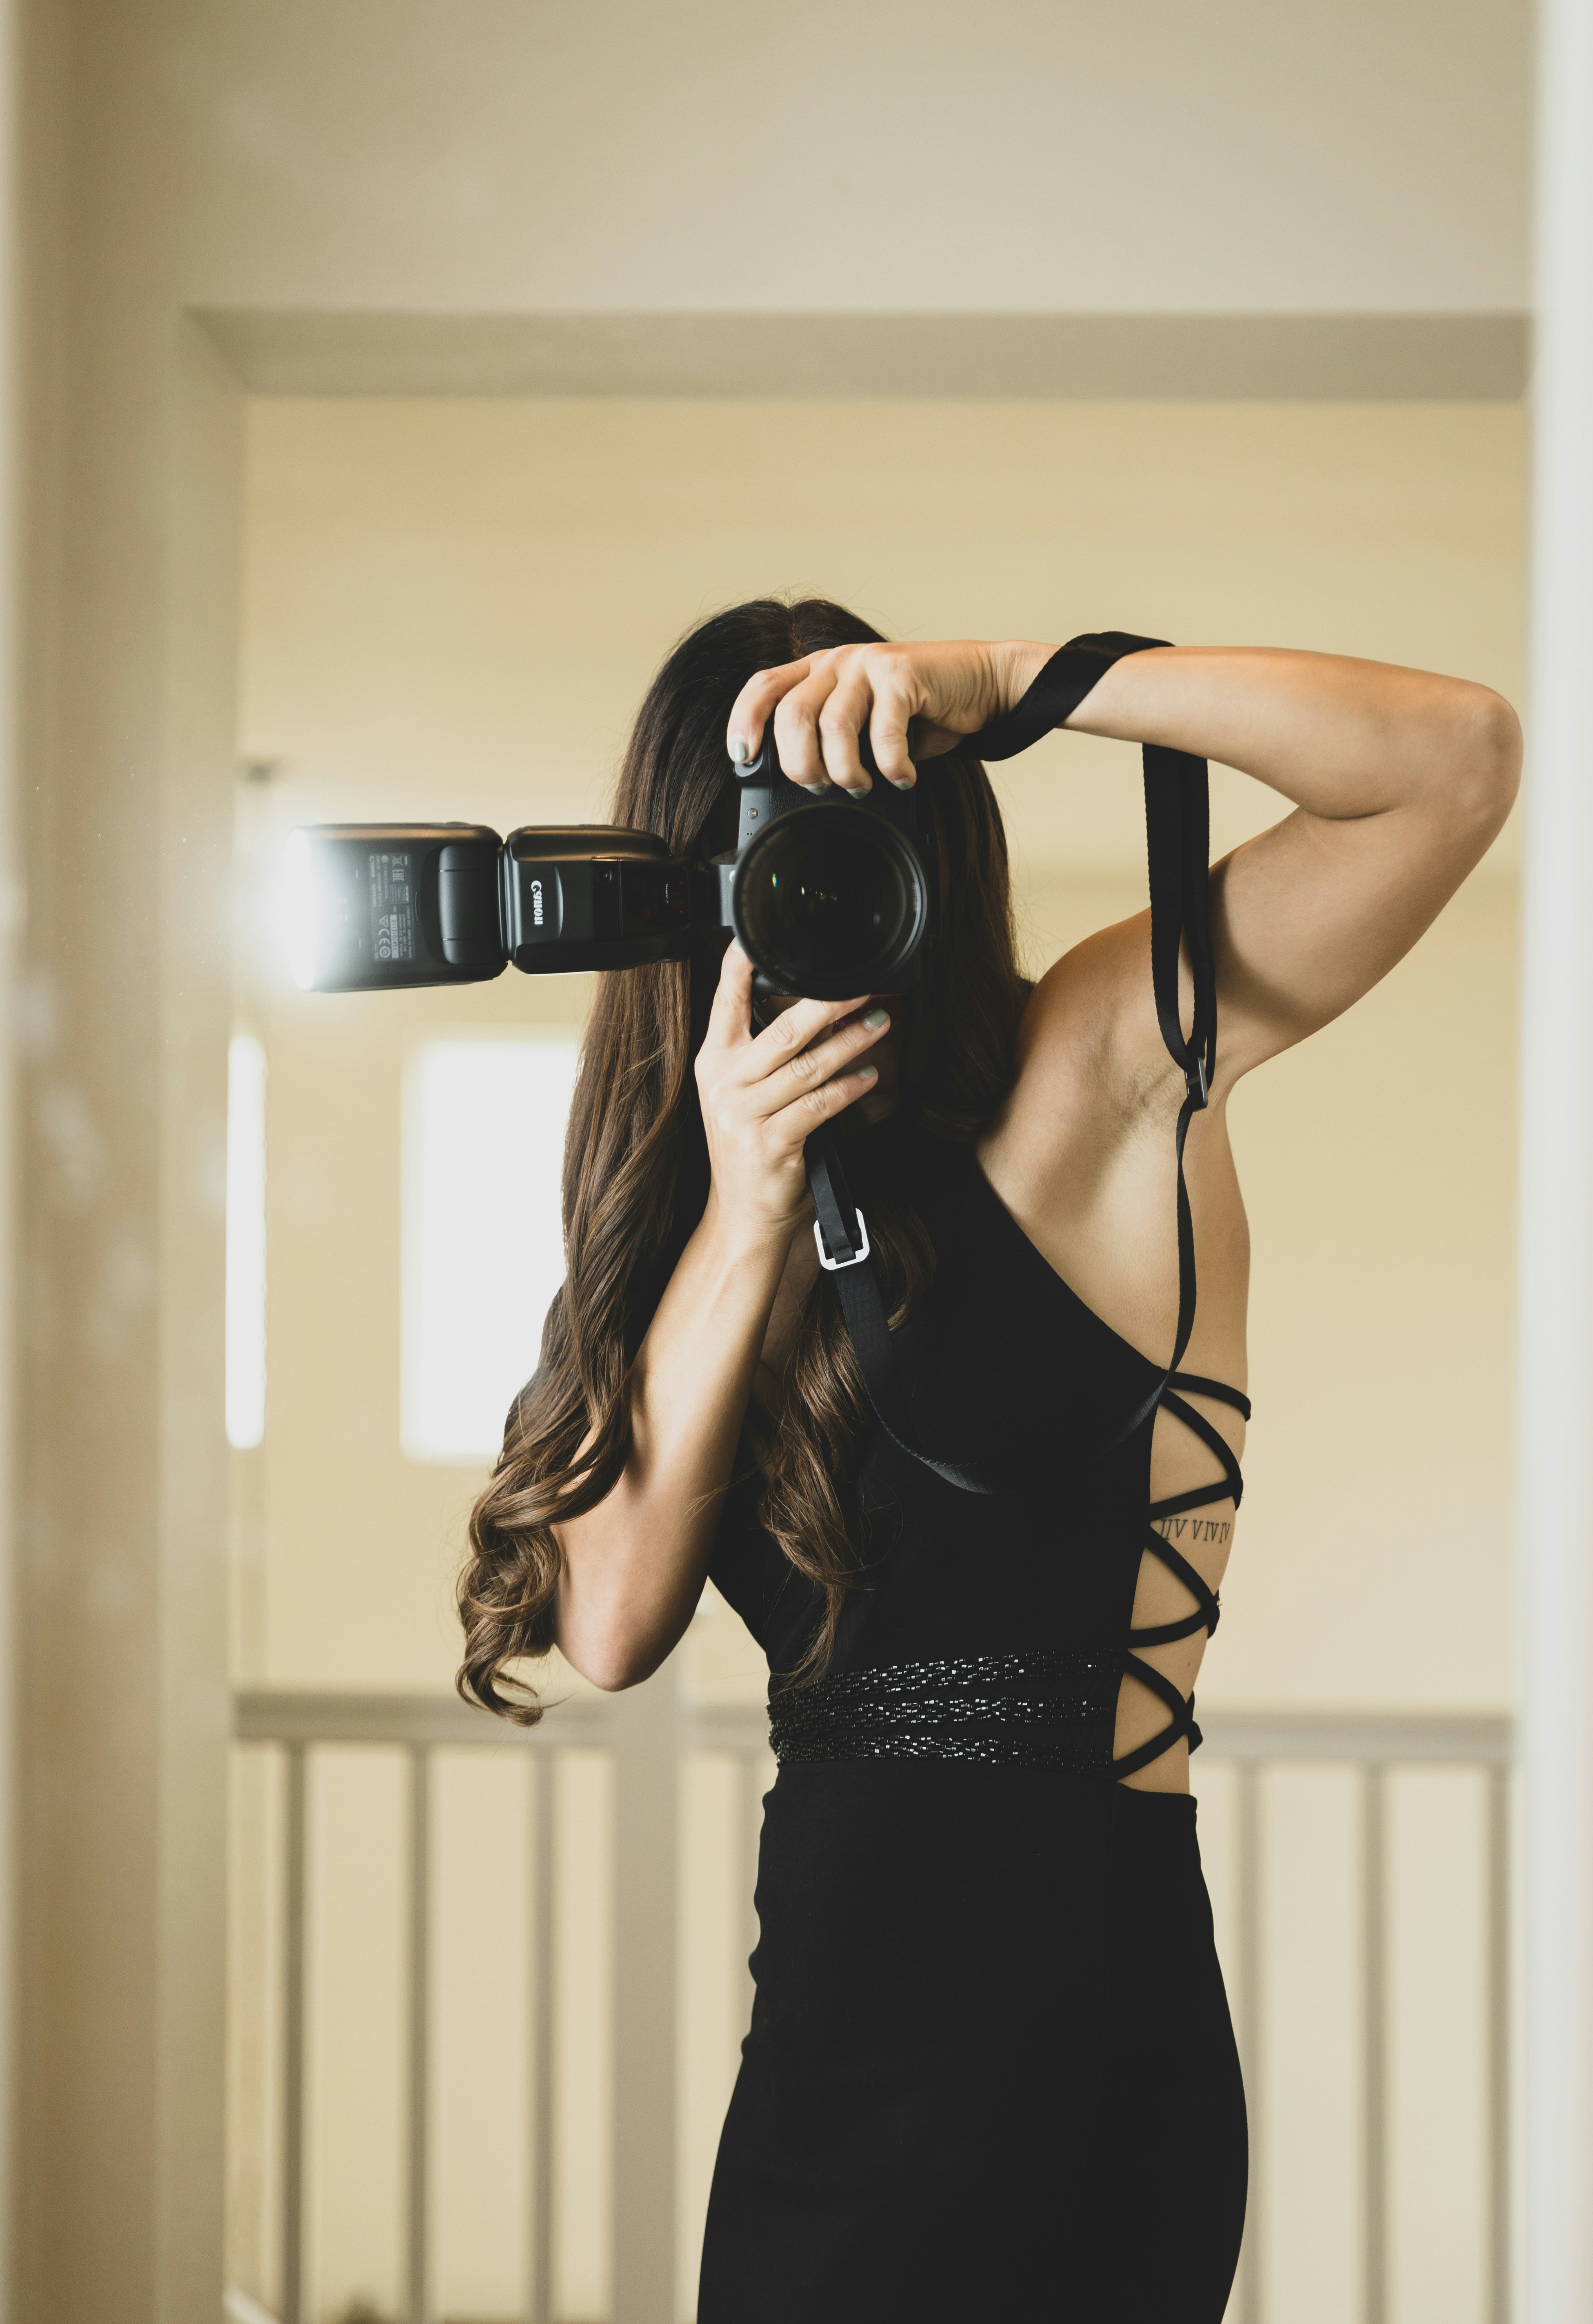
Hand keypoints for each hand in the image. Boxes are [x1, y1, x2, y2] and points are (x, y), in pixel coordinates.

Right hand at [694, 944, 892, 1242]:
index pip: (724, 1003)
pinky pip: (820, 1105)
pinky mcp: (771, 1142)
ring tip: (879, 1024)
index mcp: (714, 1062)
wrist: (743, 1212)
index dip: (739, 967)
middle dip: (829, 1004)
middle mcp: (724, 1083)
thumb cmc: (752, 1146)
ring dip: (851, 1043)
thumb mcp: (745, 1094)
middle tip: (863, 988)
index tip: (755, 938)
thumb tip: (821, 1012)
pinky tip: (869, 1076)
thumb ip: (768, 1055)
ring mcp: (744, 1114)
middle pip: (783, 1031)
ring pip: (809, 1067)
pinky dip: (850, 1088)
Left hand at [726, 638, 1054, 794]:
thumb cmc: (920, 712)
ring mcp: (867, 664)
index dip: (745, 722)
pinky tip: (902, 776)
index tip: (743, 758)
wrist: (981, 683)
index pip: (763, 688)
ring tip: (863, 787)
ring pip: (832, 724)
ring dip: (845, 770)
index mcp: (819, 671)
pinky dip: (890, 765)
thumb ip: (835, 741)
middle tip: (822, 788)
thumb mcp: (866, 725)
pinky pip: (883, 730)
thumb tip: (805, 787)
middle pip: (792, 715)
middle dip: (801, 764)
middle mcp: (837, 661)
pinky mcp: (902, 673)